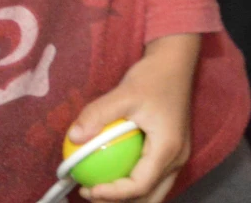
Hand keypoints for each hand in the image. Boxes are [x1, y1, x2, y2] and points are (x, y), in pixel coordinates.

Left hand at [66, 34, 200, 202]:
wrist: (175, 62)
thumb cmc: (153, 76)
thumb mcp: (124, 93)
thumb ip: (98, 114)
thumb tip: (74, 137)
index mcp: (168, 149)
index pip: (140, 185)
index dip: (113, 194)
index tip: (88, 189)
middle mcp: (177, 158)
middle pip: (150, 197)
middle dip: (120, 202)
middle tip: (90, 193)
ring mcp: (177, 155)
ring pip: (153, 190)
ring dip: (128, 196)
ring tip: (99, 188)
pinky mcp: (172, 150)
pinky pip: (153, 177)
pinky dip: (133, 183)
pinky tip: (113, 172)